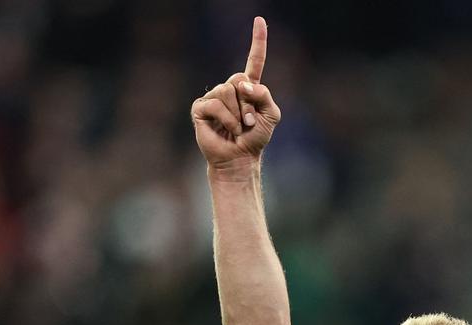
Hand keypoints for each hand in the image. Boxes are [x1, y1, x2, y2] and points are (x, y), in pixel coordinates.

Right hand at [191, 16, 280, 172]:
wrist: (240, 157)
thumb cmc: (255, 138)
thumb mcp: (271, 115)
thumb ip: (264, 95)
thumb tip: (244, 85)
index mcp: (248, 88)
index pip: (254, 60)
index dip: (258, 41)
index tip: (259, 19)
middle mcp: (230, 88)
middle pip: (240, 79)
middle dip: (249, 103)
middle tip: (249, 122)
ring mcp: (213, 96)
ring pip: (228, 91)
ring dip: (239, 114)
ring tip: (238, 127)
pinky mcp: (200, 107)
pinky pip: (216, 104)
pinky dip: (227, 119)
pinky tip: (226, 129)